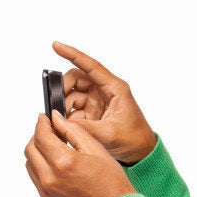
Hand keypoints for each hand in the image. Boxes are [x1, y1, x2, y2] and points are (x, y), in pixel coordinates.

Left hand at [25, 111, 136, 196]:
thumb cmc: (112, 182)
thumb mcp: (97, 149)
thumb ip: (74, 131)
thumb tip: (57, 119)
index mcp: (65, 162)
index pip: (42, 136)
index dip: (42, 123)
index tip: (45, 118)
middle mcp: (51, 177)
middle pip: (30, 148)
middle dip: (38, 135)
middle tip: (49, 130)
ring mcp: (46, 190)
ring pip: (30, 163)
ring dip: (37, 150)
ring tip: (53, 146)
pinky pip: (35, 177)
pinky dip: (40, 165)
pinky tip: (56, 162)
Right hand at [54, 41, 155, 164]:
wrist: (140, 151)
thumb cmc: (133, 137)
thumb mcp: (108, 133)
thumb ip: (83, 127)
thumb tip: (59, 120)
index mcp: (116, 88)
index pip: (91, 66)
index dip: (73, 54)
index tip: (56, 46)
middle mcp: (106, 90)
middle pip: (77, 78)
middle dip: (63, 88)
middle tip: (56, 104)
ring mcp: (98, 100)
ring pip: (72, 93)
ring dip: (64, 104)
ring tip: (63, 120)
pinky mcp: (92, 111)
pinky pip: (73, 107)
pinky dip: (67, 115)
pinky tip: (67, 125)